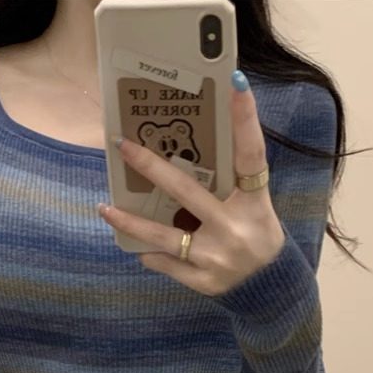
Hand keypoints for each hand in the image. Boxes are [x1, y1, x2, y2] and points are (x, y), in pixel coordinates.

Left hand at [98, 74, 285, 297]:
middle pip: (187, 192)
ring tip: (104, 208)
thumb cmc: (256, 236)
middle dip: (151, 167)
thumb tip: (192, 148)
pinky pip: (165, 262)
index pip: (251, 155)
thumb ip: (232, 183)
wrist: (268, 289)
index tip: (235, 83)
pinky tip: (138, 246)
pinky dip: (151, 253)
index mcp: (254, 203)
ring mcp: (216, 258)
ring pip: (162, 235)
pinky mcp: (203, 281)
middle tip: (123, 145)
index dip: (245, 119)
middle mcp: (234, 229)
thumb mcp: (256, 207)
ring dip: (130, 221)